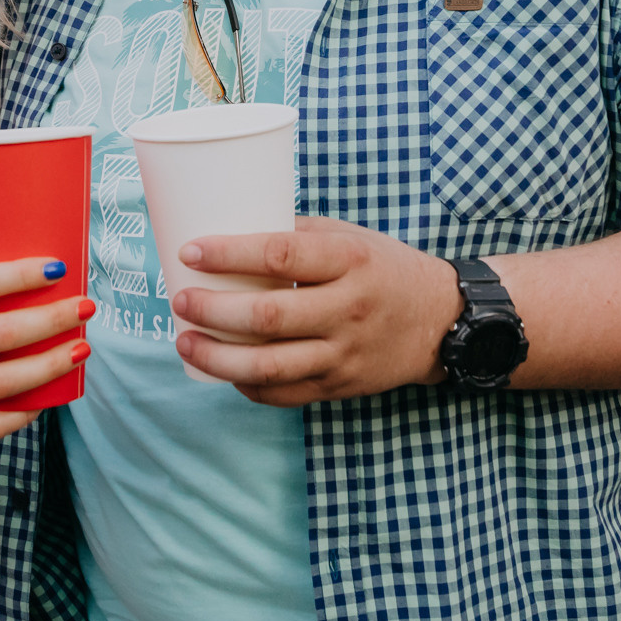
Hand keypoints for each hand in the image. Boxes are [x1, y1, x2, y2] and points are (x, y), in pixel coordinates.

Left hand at [169, 217, 456, 405]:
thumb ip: (297, 234)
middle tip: (179, 301)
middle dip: (213, 311)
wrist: (440, 320)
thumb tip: (231, 227)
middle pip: (268, 316)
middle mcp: (349, 308)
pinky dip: (247, 386)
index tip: (191, 251)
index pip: (281, 254)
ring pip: (271, 366)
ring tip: (185, 343)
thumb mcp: (350, 237)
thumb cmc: (383, 267)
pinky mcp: (341, 386)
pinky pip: (285, 394)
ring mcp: (345, 353)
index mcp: (350, 260)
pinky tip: (223, 372)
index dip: (230, 254)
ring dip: (218, 358)